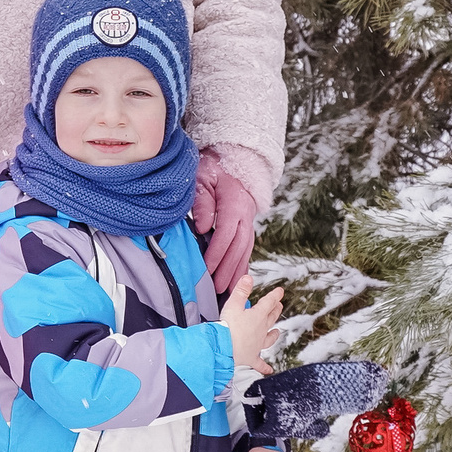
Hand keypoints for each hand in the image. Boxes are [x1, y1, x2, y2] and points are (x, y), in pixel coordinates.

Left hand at [193, 152, 259, 292]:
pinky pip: (247, 247)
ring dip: (237, 271)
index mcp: (235, 203)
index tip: (208, 267)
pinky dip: (242, 264)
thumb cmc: (213, 169)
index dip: (217, 252)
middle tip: (217, 287)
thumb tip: (202, 227)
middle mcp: (246, 214)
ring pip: (245, 249)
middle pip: (238, 245)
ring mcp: (249, 220)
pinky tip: (238, 279)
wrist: (233, 160)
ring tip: (228, 290)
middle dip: (228, 268)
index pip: (226, 232)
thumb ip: (202, 202)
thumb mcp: (203, 178)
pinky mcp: (247, 225)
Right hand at [219, 275, 283, 376]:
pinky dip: (264, 367)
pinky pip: (259, 364)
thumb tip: (248, 278)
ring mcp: (257, 345)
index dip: (274, 296)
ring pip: (268, 339)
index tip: (280, 291)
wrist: (223, 349)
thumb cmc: (227, 328)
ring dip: (273, 334)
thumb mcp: (233, 305)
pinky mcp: (250, 358)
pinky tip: (269, 370)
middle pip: (271, 318)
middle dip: (276, 311)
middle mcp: (260, 331)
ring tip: (277, 332)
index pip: (268, 303)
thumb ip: (241, 291)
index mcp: (257, 317)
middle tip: (279, 306)